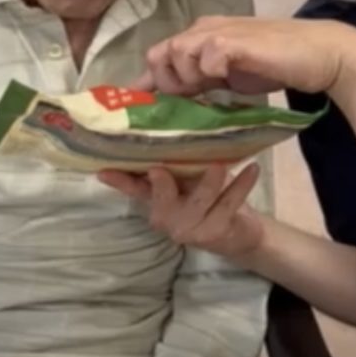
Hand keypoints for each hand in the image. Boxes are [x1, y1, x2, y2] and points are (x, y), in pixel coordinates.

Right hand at [98, 163, 264, 259]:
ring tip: (220, 164)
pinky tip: (251, 168)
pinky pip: (228, 204)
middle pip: (162, 199)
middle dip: (162, 184)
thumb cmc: (205, 197)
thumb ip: (170, 160)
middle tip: (162, 168)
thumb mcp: (183, 178)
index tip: (103, 170)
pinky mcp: (215, 232)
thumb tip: (157, 124)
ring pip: (198, 201)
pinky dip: (241, 186)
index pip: (134, 189)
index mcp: (155, 201)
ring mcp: (190, 229)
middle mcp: (167, 218)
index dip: (119, 180)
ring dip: (210, 182)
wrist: (236, 231)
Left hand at [137, 17, 348, 97]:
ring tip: (211, 86)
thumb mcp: (222, 76)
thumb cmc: (268, 64)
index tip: (140, 107)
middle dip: (167, 81)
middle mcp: (201, 30)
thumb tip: (167, 98)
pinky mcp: (232, 41)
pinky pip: (206, 55)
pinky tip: (226, 77)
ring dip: (187, 77)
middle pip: (158, 53)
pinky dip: (210, 70)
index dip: (146, 82)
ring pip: (176, 52)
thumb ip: (196, 81)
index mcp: (196, 37)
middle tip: (191, 96)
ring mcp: (215, 33)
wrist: (311, 52)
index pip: (158, 55)